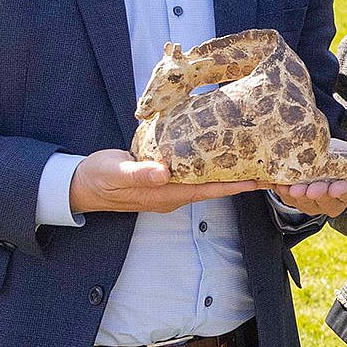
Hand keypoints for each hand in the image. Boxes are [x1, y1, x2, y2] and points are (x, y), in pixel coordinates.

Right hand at [69, 149, 257, 214]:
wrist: (81, 183)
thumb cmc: (98, 178)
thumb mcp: (116, 173)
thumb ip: (139, 173)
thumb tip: (164, 173)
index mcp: (166, 194)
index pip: (208, 190)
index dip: (233, 186)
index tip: (258, 180)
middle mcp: (172, 193)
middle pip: (212, 186)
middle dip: (238, 178)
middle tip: (265, 166)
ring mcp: (168, 186)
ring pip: (204, 179)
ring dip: (226, 170)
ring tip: (250, 157)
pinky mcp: (162, 177)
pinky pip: (191, 172)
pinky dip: (208, 163)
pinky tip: (218, 151)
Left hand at [267, 148, 346, 217]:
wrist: (317, 153)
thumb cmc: (341, 155)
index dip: (342, 191)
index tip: (334, 186)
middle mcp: (334, 202)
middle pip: (326, 202)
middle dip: (317, 195)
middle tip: (309, 188)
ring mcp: (314, 204)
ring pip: (306, 204)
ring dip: (297, 196)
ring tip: (291, 185)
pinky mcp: (297, 201)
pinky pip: (289, 200)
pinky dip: (283, 191)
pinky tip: (279, 183)